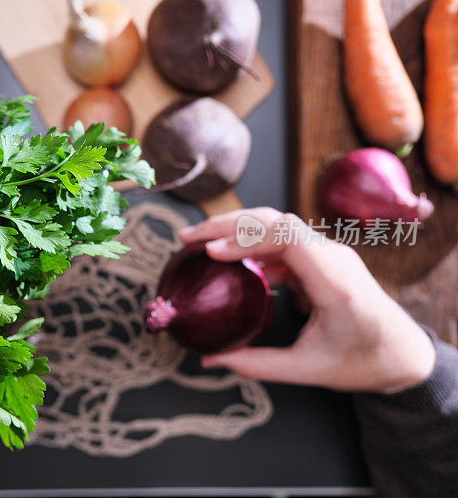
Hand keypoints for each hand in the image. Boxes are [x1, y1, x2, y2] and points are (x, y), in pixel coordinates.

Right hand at [179, 207, 435, 394]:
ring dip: (236, 229)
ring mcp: (327, 254)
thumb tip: (210, 359)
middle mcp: (332, 257)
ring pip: (276, 225)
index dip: (245, 238)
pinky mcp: (320, 258)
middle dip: (227, 224)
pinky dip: (250, 243)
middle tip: (188, 238)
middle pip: (275, 220)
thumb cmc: (363, 362)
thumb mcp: (308, 370)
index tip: (211, 252)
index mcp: (334, 281)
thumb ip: (256, 365)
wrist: (403, 352)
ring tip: (198, 242)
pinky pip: (281, 240)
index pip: (287, 237)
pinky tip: (226, 259)